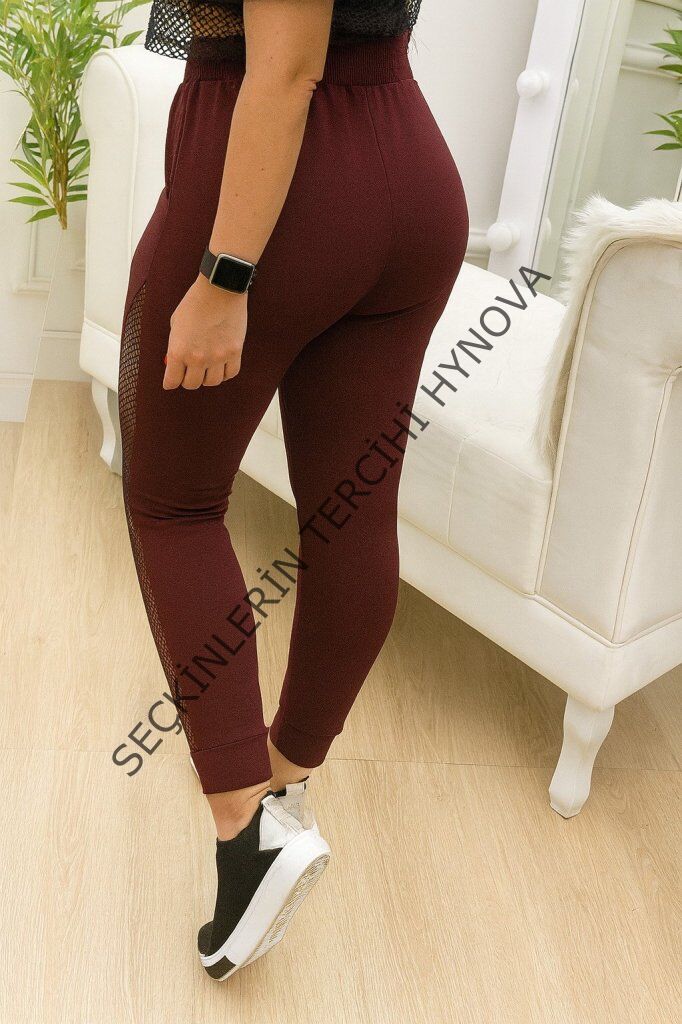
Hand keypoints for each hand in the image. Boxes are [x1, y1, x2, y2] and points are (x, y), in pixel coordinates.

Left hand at [163, 275, 247, 389]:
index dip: (170, 382)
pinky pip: (230, 374)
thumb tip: (176, 361)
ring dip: (207, 377)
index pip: (171, 381)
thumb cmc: (195, 303)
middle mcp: (197, 358)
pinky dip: (224, 373)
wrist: (219, 289)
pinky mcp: (234, 352)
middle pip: (192, 384)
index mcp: (178, 351)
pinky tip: (221, 366)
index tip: (171, 380)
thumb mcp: (176, 323)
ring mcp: (218, 357)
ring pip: (211, 382)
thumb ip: (175, 345)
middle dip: (188, 380)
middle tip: (189, 372)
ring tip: (206, 368)